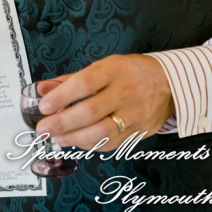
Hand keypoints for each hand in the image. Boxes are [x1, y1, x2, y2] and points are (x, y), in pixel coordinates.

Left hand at [35, 54, 174, 150]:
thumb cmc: (130, 72)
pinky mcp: (140, 132)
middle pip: (91, 111)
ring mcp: (135, 114)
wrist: (169, 83)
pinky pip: (112, 143)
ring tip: (56, 138)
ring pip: (102, 132)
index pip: (85, 84)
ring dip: (75, 138)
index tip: (44, 106)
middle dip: (63, 122)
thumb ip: (71, 80)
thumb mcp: (102, 67)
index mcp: (114, 70)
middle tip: (43, 128)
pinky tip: (76, 142)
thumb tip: (42, 90)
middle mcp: (125, 92)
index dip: (62, 96)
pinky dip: (91, 145)